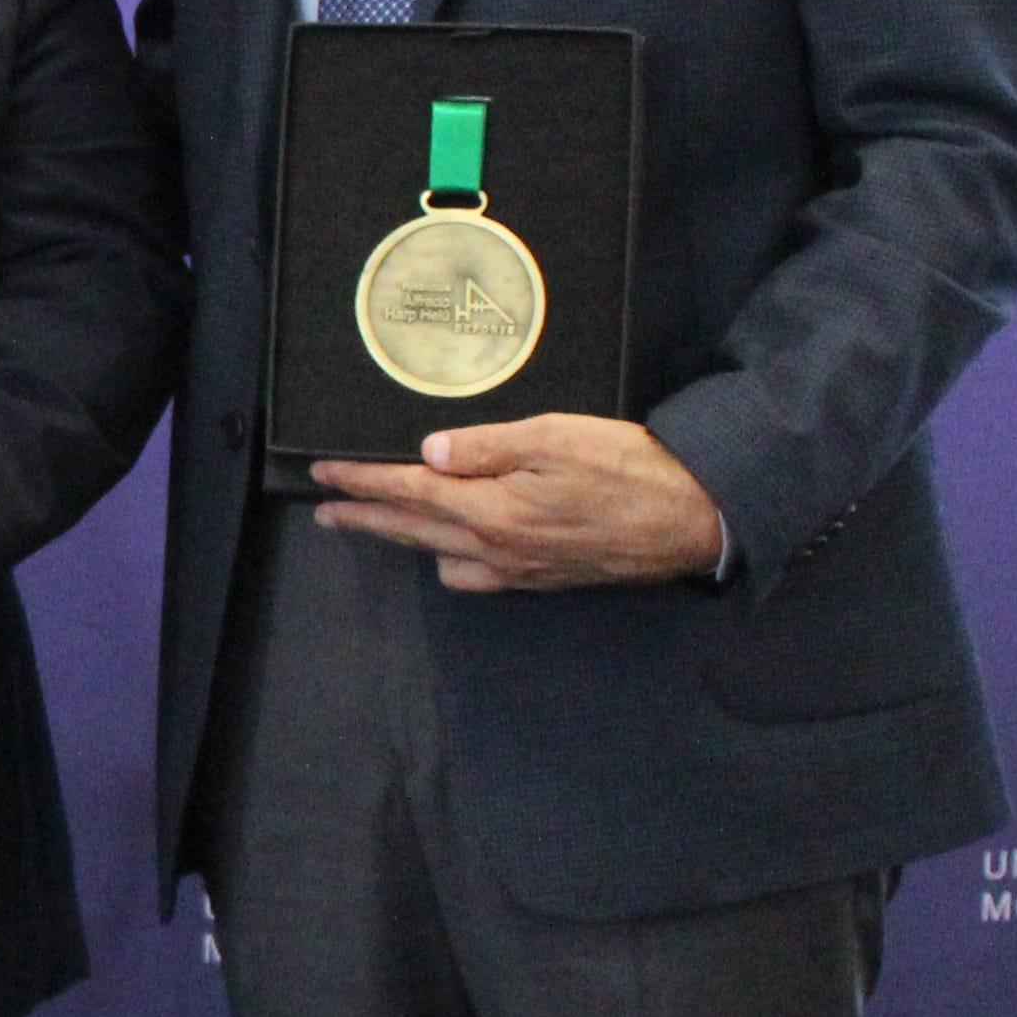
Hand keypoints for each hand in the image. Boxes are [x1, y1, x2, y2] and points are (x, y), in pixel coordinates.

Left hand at [311, 413, 725, 592]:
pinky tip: (447, 550)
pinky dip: (449, 560)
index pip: (408, 492)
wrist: (693, 520)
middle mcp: (495, 548)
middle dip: (364, 518)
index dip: (362, 481)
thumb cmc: (630, 468)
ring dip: (403, 540)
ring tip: (377, 524)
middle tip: (325, 513)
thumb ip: (487, 446)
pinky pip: (477, 577)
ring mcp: (519, 569)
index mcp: (491, 510)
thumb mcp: (556, 437)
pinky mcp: (543, 578)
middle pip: (412, 531)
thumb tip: (429, 453)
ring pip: (440, 556)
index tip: (323, 472)